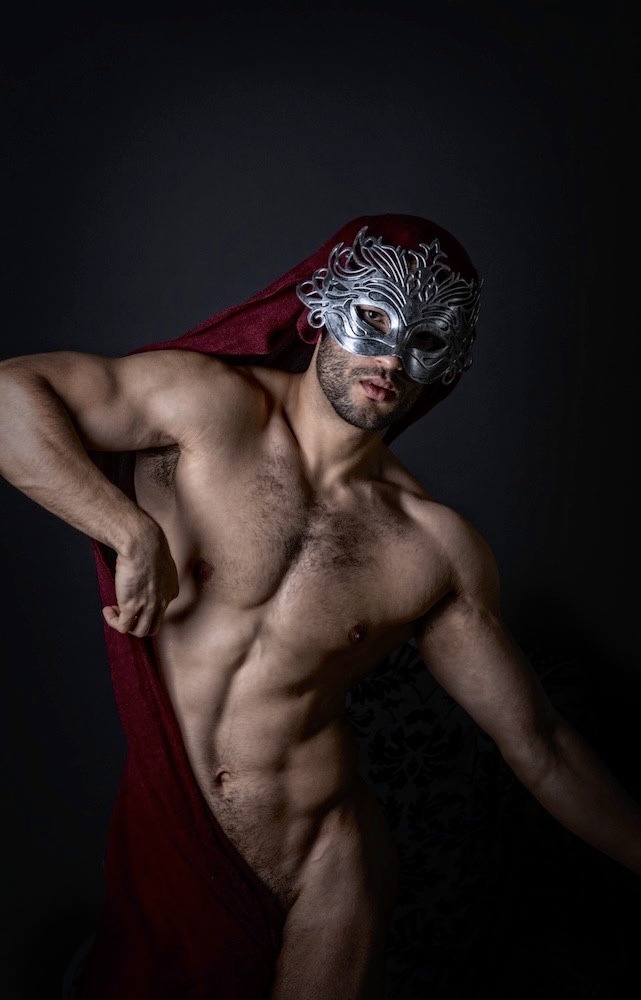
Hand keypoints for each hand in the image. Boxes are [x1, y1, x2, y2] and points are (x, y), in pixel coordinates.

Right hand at [102, 521, 178, 637]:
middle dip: (137, 623)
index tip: (134, 601)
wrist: (142, 544)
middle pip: (153, 627)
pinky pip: (123, 626)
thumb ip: (154, 573)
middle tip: (124, 611)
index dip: (145, 610)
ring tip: (115, 611)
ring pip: (140, 631)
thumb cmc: (148, 546)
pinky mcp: (132, 607)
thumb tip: (141, 575)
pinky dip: (114, 622)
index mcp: (171, 591)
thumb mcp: (159, 562)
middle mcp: (163, 602)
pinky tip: (108, 610)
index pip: (161, 612)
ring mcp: (149, 606)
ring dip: (126, 625)